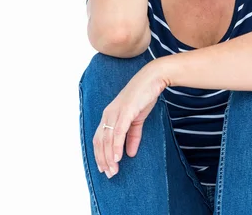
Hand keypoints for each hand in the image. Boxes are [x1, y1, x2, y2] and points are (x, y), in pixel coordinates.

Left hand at [92, 61, 168, 177]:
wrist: (152, 79)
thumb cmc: (144, 96)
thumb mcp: (137, 119)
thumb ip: (132, 136)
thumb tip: (129, 153)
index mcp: (109, 115)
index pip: (99, 139)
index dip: (100, 154)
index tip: (104, 168)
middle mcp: (108, 114)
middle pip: (100, 142)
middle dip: (103, 159)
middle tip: (109, 174)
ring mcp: (115, 113)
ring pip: (107, 139)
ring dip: (109, 157)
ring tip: (113, 170)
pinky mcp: (125, 112)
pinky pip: (118, 132)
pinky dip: (116, 146)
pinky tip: (118, 157)